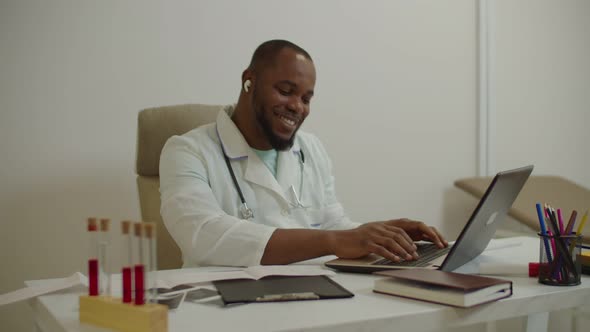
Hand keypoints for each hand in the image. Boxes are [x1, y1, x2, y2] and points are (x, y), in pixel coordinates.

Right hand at [330, 218, 447, 262]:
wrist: (338, 240)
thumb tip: (394, 244)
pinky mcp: (366, 243)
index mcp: (380, 226)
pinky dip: (390, 255)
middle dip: (409, 245)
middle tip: (415, 255)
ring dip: (402, 250)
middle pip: (398, 235)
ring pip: (391, 241)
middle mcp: (377, 228)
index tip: (415, 248)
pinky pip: (381, 249)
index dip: (409, 239)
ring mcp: (371, 235)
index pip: (399, 230)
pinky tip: (395, 260)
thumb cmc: (354, 240)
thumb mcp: (370, 234)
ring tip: (409, 258)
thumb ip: (381, 237)